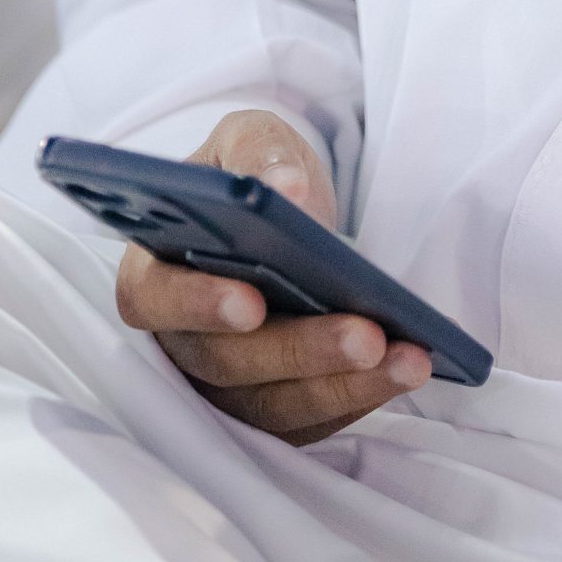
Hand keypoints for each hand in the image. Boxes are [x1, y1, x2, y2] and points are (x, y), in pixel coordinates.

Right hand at [114, 107, 430, 443]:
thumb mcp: (249, 140)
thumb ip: (257, 151)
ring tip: (408, 358)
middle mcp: (180, 339)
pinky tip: (407, 369)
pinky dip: (361, 398)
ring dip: (345, 385)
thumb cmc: (253, 177)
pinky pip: (310, 420)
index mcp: (153, 270)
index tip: (250, 304)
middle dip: (302, 351)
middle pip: (227, 364)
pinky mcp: (269, 408)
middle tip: (366, 336)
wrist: (284, 215)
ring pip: (273, 404)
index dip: (198, 306)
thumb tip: (285, 188)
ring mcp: (221, 384)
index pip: (154, 300)